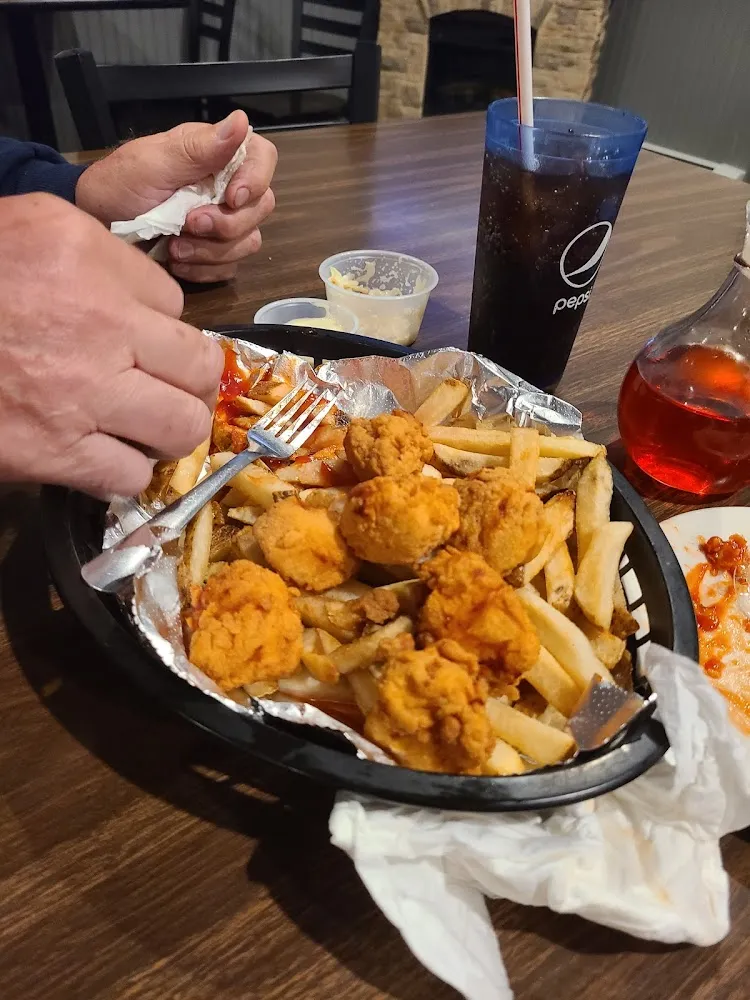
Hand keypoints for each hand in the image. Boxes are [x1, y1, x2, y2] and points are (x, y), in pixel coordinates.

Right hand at [0, 193, 223, 497]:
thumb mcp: (28, 229)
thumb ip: (95, 254)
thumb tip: (147, 298)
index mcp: (86, 258)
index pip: (174, 301)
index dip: (161, 323)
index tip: (141, 335)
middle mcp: (100, 326)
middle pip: (200, 366)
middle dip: (192, 379)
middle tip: (172, 386)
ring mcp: (82, 395)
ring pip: (181, 427)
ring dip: (171, 429)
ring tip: (150, 425)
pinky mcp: (54, 452)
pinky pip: (129, 474)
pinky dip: (127, 469)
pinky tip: (107, 454)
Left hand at [75, 109, 277, 282]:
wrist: (96, 225)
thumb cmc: (118, 185)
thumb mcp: (152, 163)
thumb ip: (198, 148)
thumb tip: (240, 121)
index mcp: (216, 155)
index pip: (262, 158)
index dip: (256, 179)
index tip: (231, 198)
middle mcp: (226, 187)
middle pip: (260, 206)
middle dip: (226, 224)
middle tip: (188, 225)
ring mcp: (223, 222)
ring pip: (248, 241)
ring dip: (212, 251)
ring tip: (174, 247)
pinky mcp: (215, 254)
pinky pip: (230, 268)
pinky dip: (204, 269)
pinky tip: (176, 262)